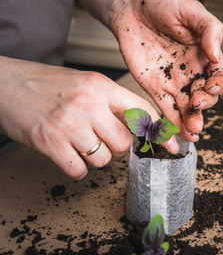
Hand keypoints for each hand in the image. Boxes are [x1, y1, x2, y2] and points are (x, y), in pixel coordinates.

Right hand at [0, 56, 178, 178]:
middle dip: (117, 148)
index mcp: (102, 86)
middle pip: (124, 143)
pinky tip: (66, 153)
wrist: (6, 83)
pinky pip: (80, 170)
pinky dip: (76, 168)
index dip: (161, 133)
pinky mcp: (51, 143)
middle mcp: (89, 103)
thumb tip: (141, 129)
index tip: (173, 147)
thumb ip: (113, 104)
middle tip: (101, 140)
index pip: (143, 112)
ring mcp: (70, 123)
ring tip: (79, 142)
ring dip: (95, 158)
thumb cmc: (49, 85)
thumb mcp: (87, 84)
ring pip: (104, 159)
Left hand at [108, 0, 222, 141]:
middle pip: (207, 97)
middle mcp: (193, 72)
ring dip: (192, 121)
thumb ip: (210, 31)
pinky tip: (179, 134)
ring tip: (193, 130)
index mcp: (206, 55)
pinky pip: (167, 109)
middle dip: (205, 105)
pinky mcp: (155, 88)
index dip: (221, 85)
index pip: (222, 77)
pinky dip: (173, 123)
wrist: (130, 7)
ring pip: (188, 108)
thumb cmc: (163, 2)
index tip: (211, 85)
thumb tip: (216, 56)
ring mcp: (174, 82)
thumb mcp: (192, 10)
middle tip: (196, 103)